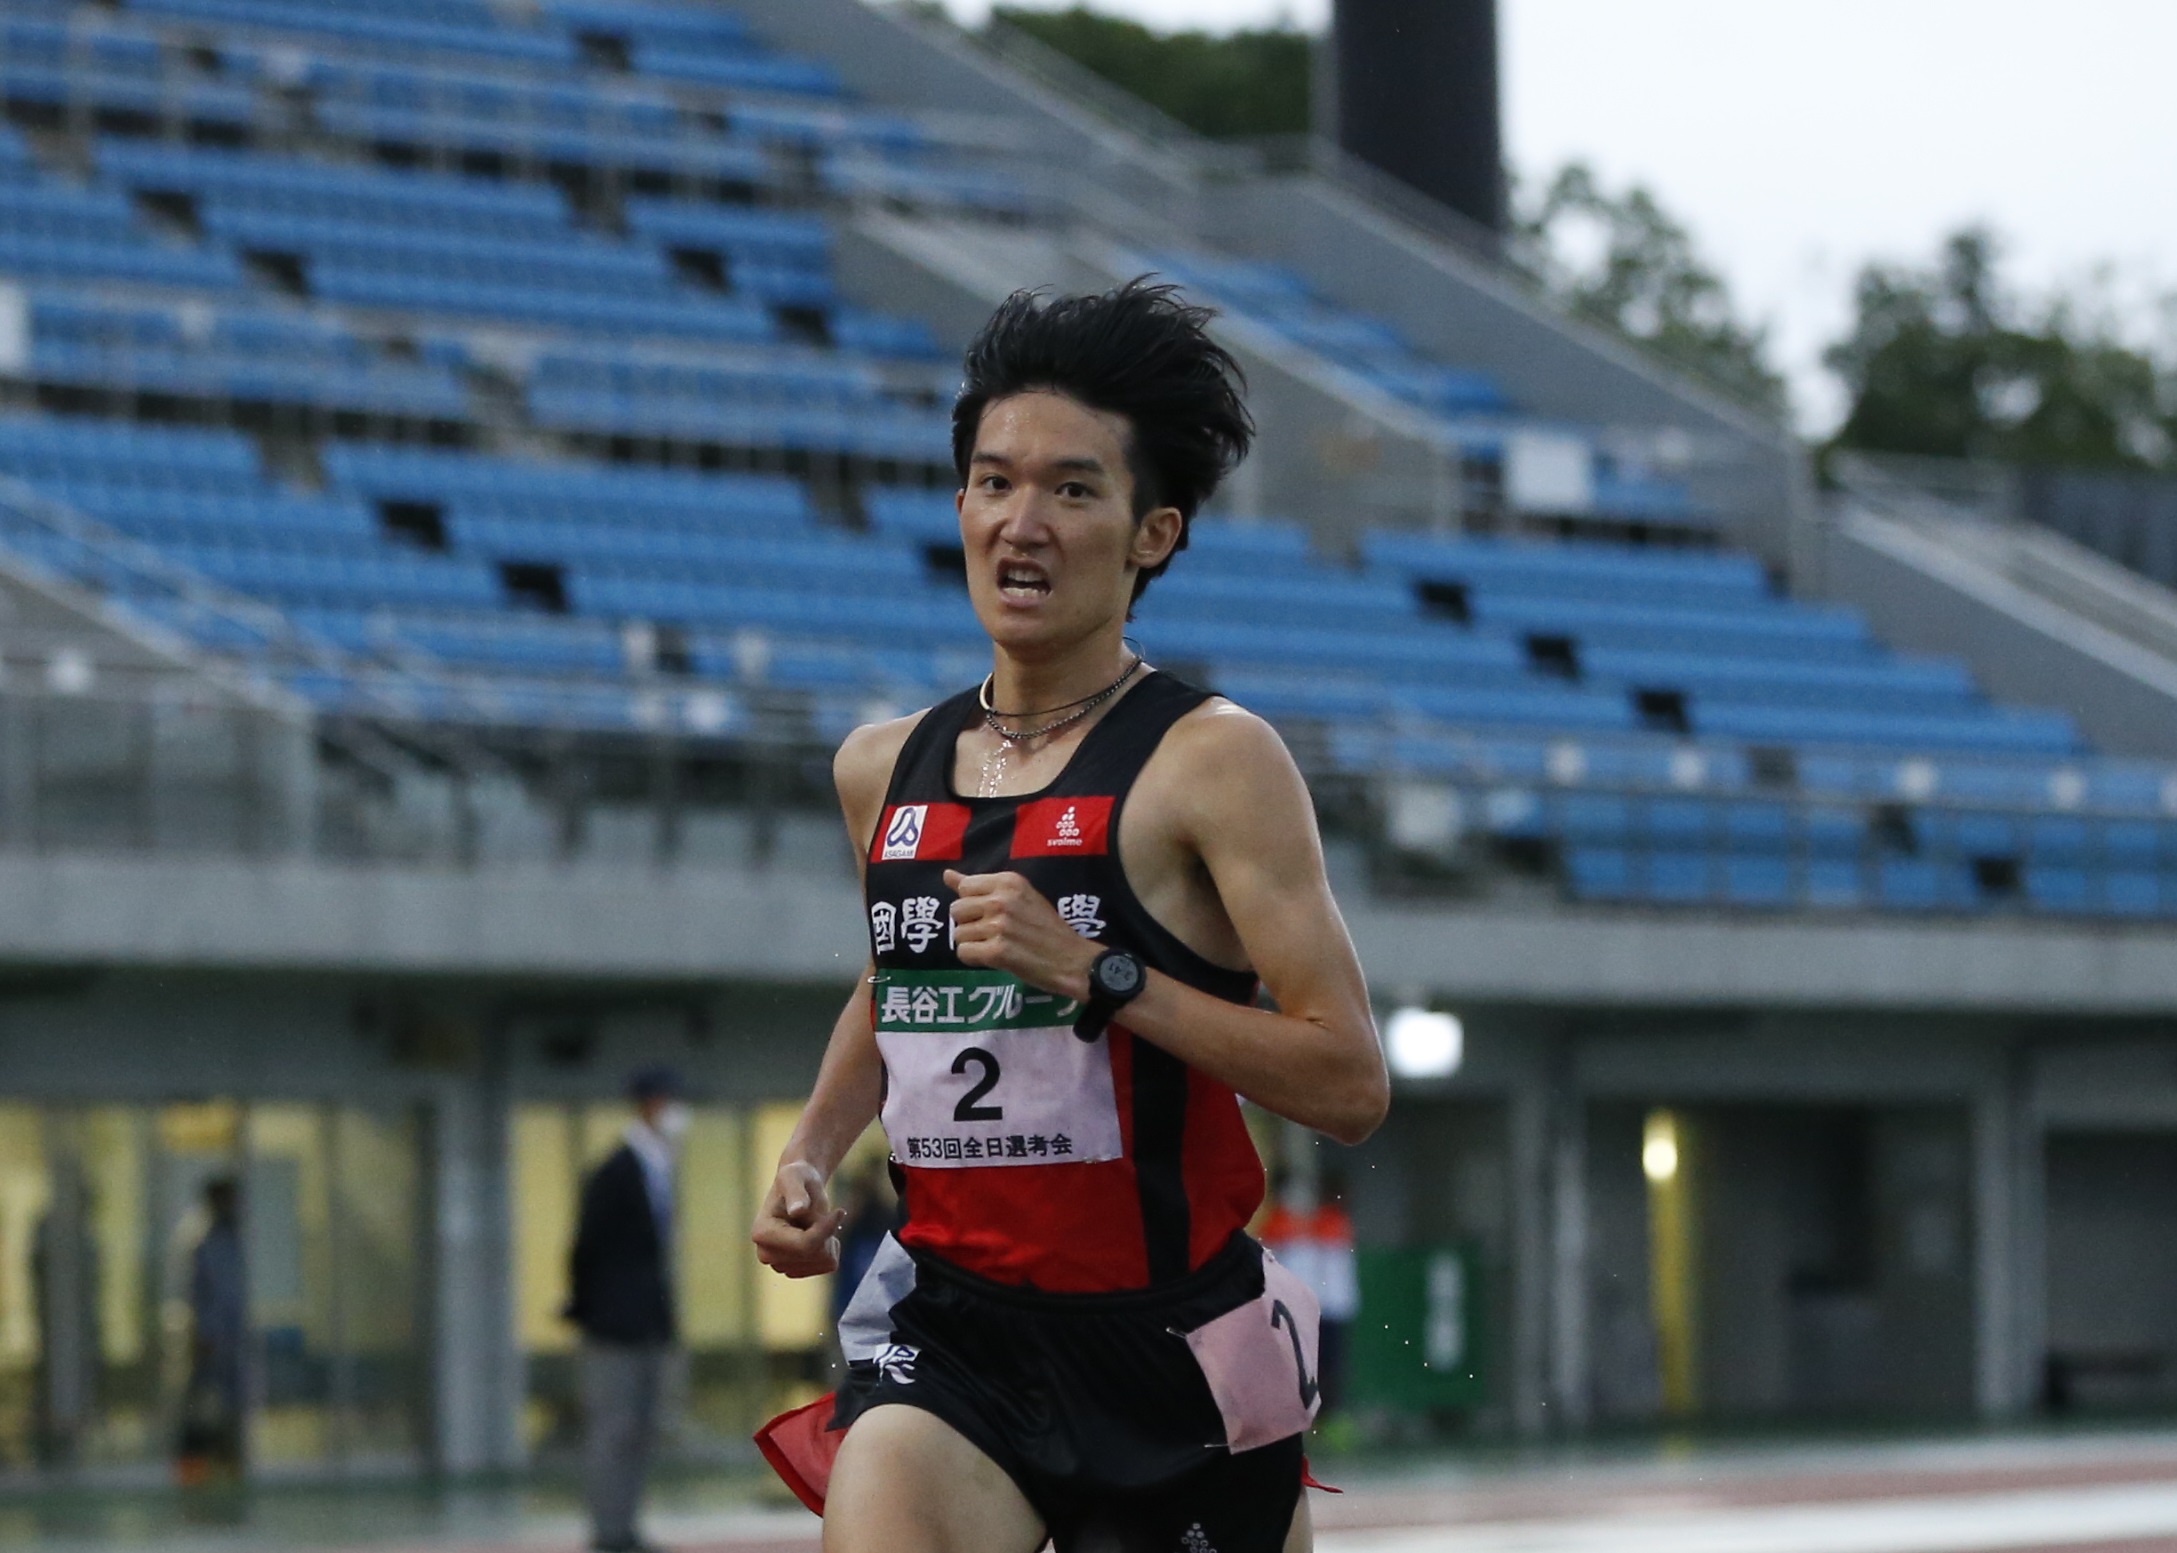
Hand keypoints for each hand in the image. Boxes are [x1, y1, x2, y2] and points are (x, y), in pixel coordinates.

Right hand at [751, 1160, 847, 1278]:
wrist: (799, 1188)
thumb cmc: (797, 1179)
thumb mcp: (795, 1177)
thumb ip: (796, 1192)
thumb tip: (797, 1210)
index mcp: (762, 1234)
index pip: (804, 1245)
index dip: (826, 1229)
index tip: (840, 1211)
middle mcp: (766, 1255)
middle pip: (814, 1254)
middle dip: (824, 1233)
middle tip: (816, 1213)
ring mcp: (780, 1266)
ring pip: (824, 1261)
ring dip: (827, 1239)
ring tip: (813, 1222)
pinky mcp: (796, 1271)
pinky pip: (829, 1265)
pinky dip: (830, 1248)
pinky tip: (817, 1233)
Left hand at [944, 869, 1101, 1001]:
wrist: (1071, 959)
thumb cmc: (1046, 927)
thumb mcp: (1019, 896)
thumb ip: (981, 886)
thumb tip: (946, 875)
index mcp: (1009, 881)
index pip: (964, 887)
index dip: (972, 903)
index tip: (990, 913)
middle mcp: (1001, 900)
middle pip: (956, 910)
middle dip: (969, 923)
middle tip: (993, 932)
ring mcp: (998, 926)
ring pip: (958, 934)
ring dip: (973, 943)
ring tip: (997, 945)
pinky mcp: (996, 952)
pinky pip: (964, 953)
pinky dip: (974, 959)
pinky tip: (993, 958)